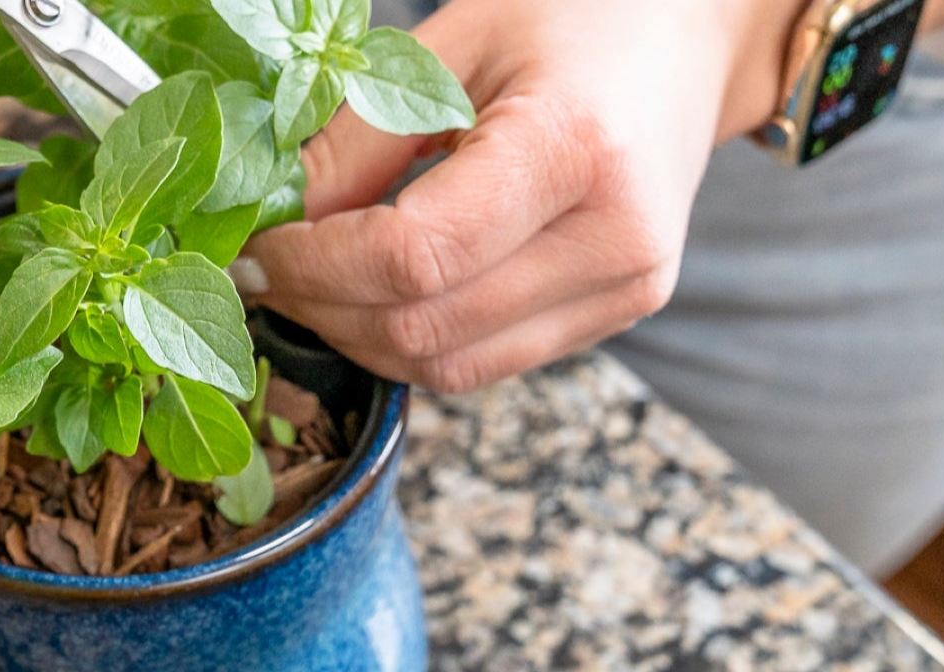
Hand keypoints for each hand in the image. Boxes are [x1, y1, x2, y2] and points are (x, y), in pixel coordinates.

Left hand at [237, 0, 800, 391]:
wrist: (687, 43)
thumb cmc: (574, 19)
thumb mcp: (453, 46)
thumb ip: (359, 139)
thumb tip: (272, 223)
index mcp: (576, 149)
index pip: (416, 256)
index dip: (316, 266)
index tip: (256, 248)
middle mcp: (616, 238)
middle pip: (425, 325)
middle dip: (322, 307)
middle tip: (263, 270)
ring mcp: (627, 288)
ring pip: (449, 366)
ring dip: (357, 336)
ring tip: (311, 282)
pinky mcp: (617, 315)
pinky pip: (483, 363)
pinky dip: (409, 340)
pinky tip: (374, 292)